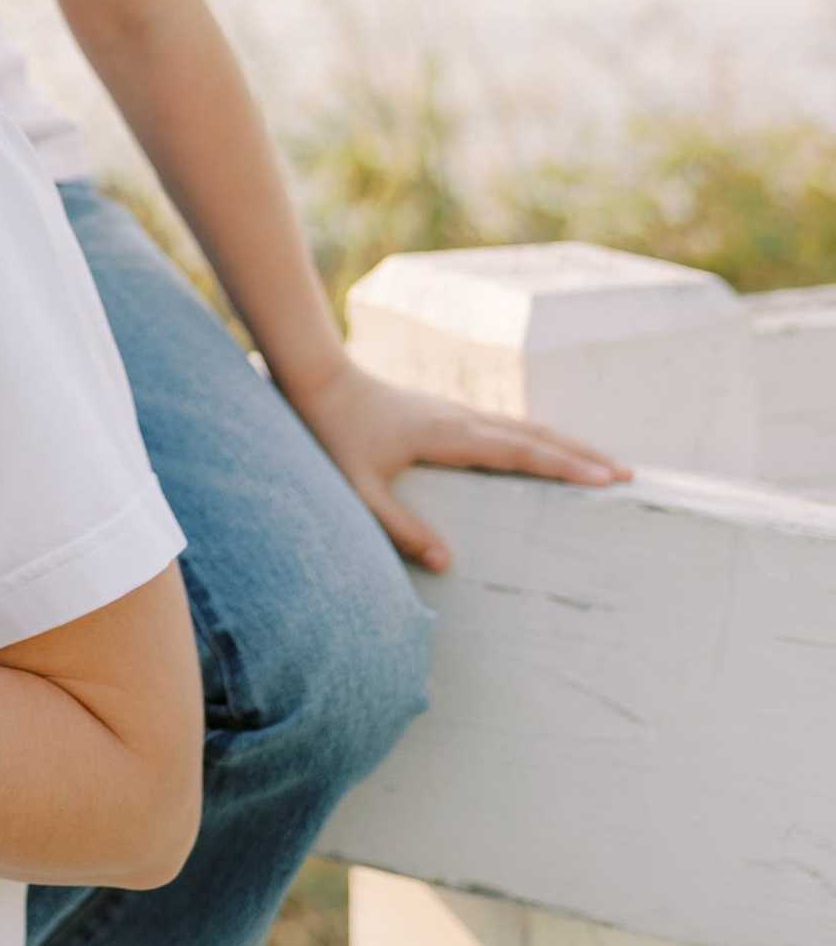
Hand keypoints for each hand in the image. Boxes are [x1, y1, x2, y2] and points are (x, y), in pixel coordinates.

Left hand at [286, 353, 629, 570]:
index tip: (607, 477)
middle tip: (627, 474)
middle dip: (582, 454)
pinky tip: (546, 453)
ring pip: (524, 427)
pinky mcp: (448, 414)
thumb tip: (447, 564)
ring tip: (602, 464)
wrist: (319, 381)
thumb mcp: (360, 489)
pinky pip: (505, 427)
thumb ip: (400, 527)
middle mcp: (463, 419)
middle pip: (536, 435)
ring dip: (565, 444)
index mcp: (451, 436)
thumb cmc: (336, 436)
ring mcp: (457, 413)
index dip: (565, 465)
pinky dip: (537, 439)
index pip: (521, 452)